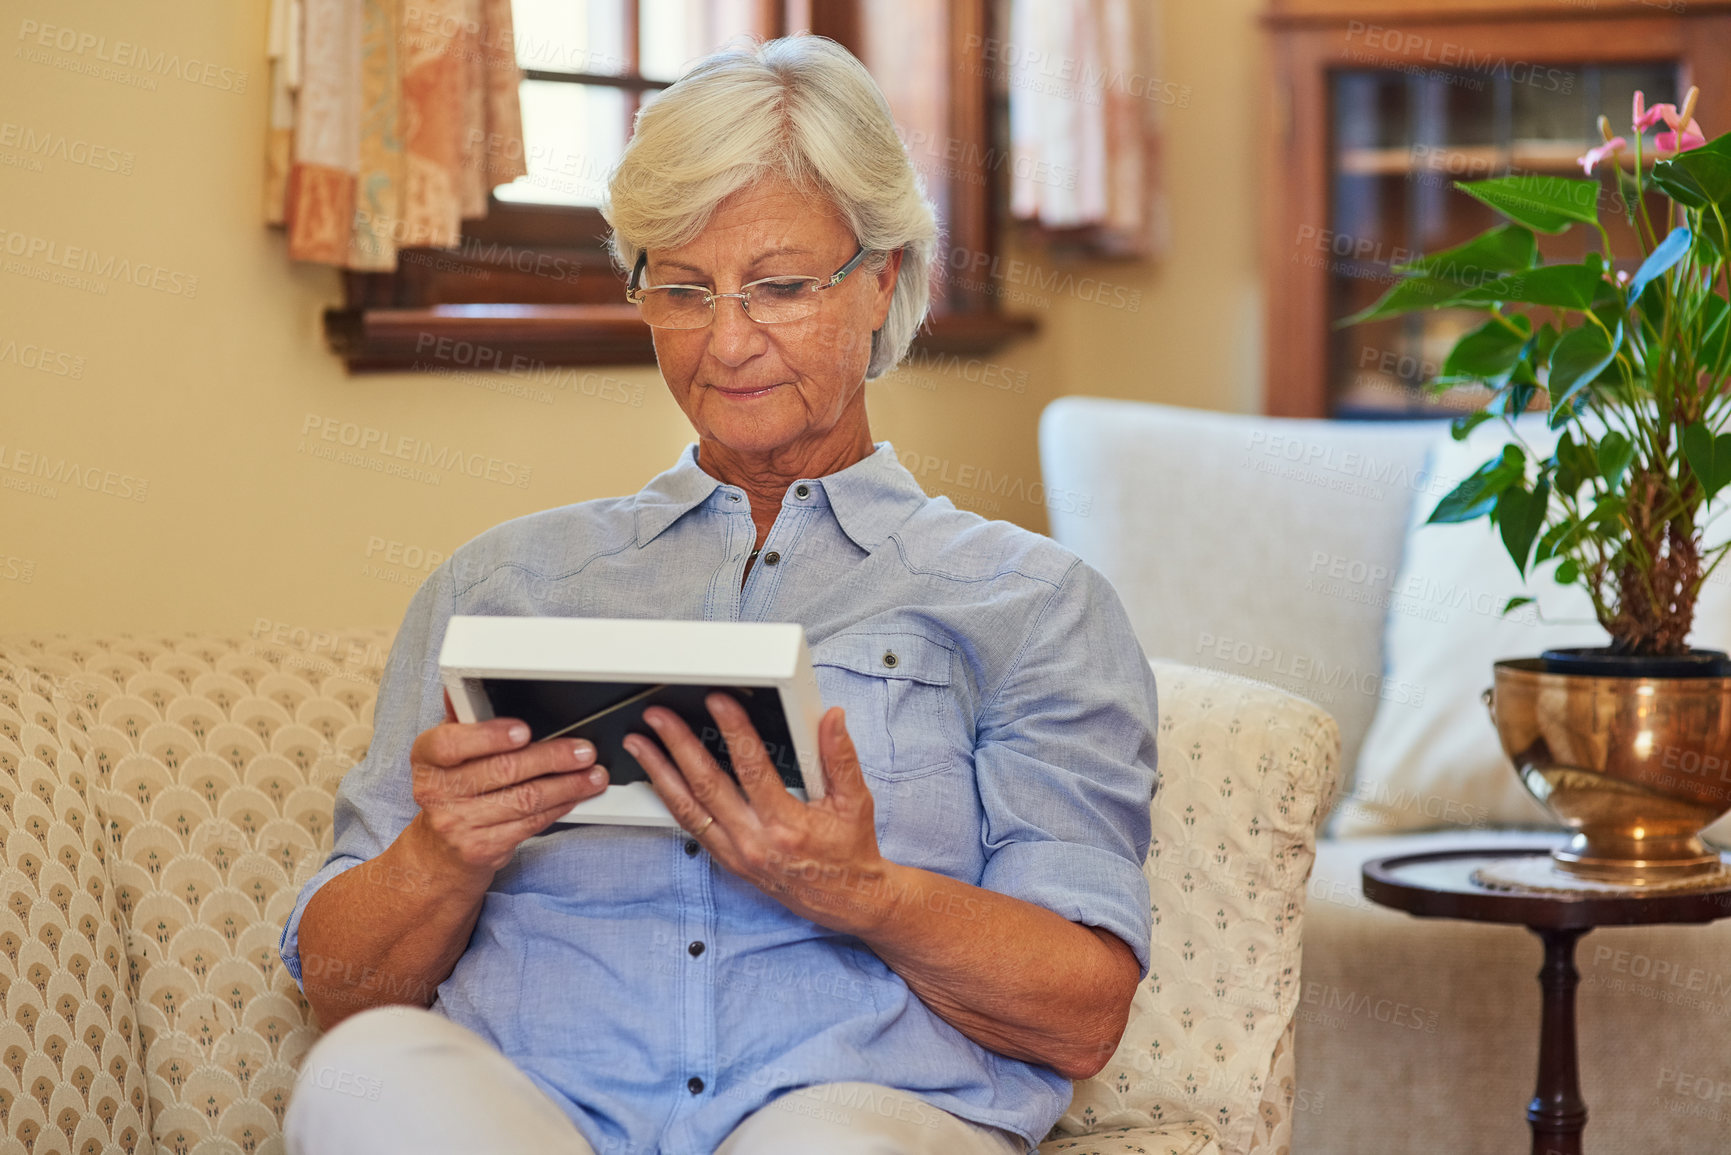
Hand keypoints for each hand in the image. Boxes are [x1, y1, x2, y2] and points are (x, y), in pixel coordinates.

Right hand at [407, 692, 610, 878]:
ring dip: (566, 785)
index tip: (525, 730)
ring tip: (592, 774)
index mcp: (427, 759)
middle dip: (551, 758)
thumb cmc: (450, 790)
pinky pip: (530, 823)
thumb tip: (463, 684)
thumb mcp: (448, 753)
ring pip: (524, 799)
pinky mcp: (483, 848)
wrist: (440, 851)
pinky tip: (575, 796)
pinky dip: (559, 807)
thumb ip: (462, 719)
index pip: (451, 744)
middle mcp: (437, 792)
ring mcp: (459, 824)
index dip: (491, 736)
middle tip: (582, 750)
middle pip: (503, 770)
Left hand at [625, 694, 892, 934]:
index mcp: (787, 825)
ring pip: (688, 810)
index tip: (718, 703)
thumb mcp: (855, 801)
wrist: (844, 899)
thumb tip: (831, 719)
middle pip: (707, 787)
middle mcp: (755, 841)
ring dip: (660, 773)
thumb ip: (841, 757)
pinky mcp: (728, 861)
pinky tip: (656, 777)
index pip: (753, 769)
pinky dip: (670, 800)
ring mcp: (736, 854)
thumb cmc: (850, 850)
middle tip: (659, 718)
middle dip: (678, 746)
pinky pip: (691, 828)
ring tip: (640, 744)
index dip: (734, 731)